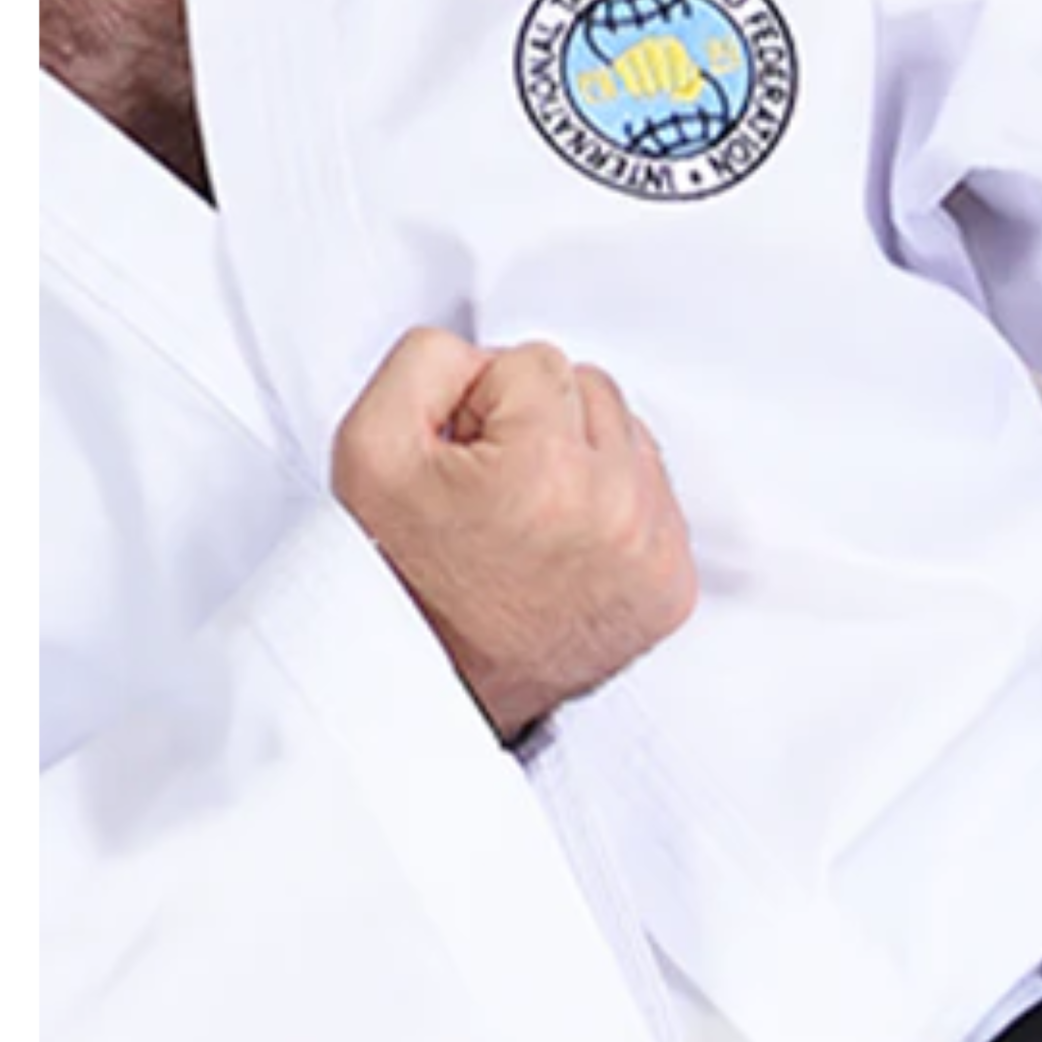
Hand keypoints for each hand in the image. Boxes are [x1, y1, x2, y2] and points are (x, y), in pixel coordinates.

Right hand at [332, 330, 697, 742]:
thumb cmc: (400, 572)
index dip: (485, 406)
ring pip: (630, 440)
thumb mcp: (367, 443)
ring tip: (530, 521)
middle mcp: (619, 511)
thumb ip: (430, 357)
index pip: (536, 361)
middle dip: (541, 427)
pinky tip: (566, 547)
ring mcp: (656, 556)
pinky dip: (615, 511)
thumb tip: (496, 360)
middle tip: (494, 494)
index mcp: (550, 469)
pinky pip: (656, 500)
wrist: (431, 683)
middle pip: (594, 393)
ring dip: (583, 463)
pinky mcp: (674, 589)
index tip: (465, 467)